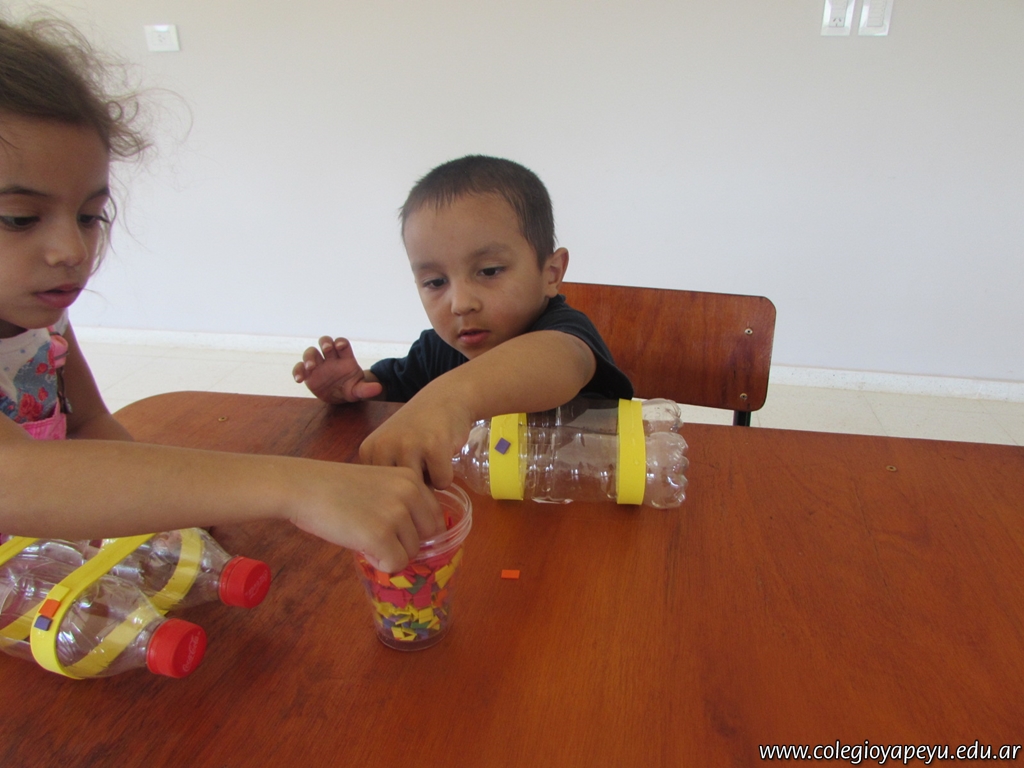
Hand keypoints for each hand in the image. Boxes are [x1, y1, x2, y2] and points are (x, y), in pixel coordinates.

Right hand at [288, 462, 443, 572]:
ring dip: (389, 553)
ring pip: (410, 553)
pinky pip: (395, 564)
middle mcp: (409, 494)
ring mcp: (396, 514)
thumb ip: (402, 502)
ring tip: (362, 535)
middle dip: (404, 543)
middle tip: (376, 535)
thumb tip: (421, 538)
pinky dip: (380, 563)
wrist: (303, 487)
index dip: (415, 531)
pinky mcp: (380, 536)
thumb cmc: (335, 488)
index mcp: (411, 478)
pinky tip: (360, 546)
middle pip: (427, 538)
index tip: (394, 532)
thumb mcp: (379, 484)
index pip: (434, 518)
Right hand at [293, 336, 382, 403]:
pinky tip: (299, 379)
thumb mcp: (359, 390)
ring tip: (311, 367)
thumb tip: (379, 389)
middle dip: (325, 342)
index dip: (341, 343)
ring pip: (311, 352)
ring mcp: (318, 364)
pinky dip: (298, 371)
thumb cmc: (351, 388)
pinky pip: (299, 368)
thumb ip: (366, 389)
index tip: (341, 346)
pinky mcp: (308, 373)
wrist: (339, 396)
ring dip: (310, 357)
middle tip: (327, 349)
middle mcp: (330, 357)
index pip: (342, 344)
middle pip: (325, 342)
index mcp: (344, 358)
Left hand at [358, 391, 473, 489]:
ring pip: (422, 491)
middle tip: (421, 463)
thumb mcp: (391, 449)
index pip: (380, 494)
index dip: (397, 488)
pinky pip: (442, 483)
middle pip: (400, 496)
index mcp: (369, 450)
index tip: (405, 464)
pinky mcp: (434, 447)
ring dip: (431, 482)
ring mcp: (409, 445)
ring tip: (430, 458)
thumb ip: (383, 478)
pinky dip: (447, 474)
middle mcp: (384, 447)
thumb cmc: (418, 429)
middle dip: (415, 489)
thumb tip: (390, 521)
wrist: (446, 398)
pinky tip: (443, 452)